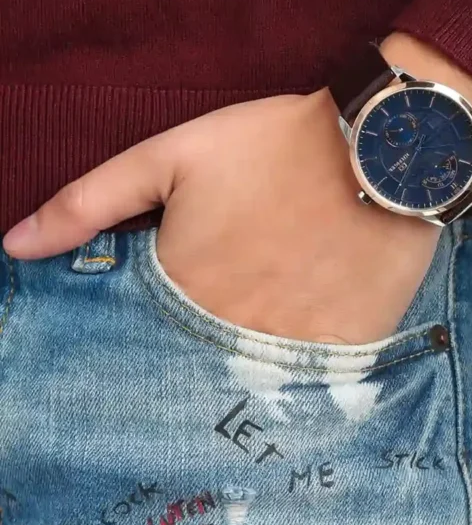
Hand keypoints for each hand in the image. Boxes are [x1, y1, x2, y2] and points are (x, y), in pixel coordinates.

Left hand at [2, 89, 440, 343]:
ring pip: (255, 378)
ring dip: (250, 360)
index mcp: (184, 287)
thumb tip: (15, 247)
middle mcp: (234, 329)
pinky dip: (304, 366)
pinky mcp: (347, 346)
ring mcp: (294, 344)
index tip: (181, 298)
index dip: (153, 322)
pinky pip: (313, 379)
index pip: (143, 336)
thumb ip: (89, 202)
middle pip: (197, 362)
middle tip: (231, 306)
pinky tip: (308, 327)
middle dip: (200, 344)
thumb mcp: (172, 155)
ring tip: (267, 318)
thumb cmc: (275, 145)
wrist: (382, 148)